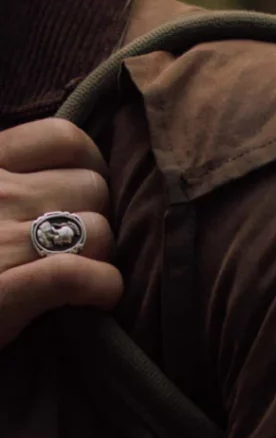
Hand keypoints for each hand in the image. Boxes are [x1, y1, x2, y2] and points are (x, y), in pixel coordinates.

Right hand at [0, 117, 122, 348]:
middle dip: (97, 217)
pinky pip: (84, 276)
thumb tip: (63, 172)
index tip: (79, 196)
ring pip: (100, 231)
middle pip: (93, 188)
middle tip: (78, 245)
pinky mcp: (6, 292)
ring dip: (102, 256)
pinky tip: (96, 297)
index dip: (89, 168)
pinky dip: (103, 288)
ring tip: (80, 273)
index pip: (66, 139)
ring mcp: (0, 242)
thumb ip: (7, 173)